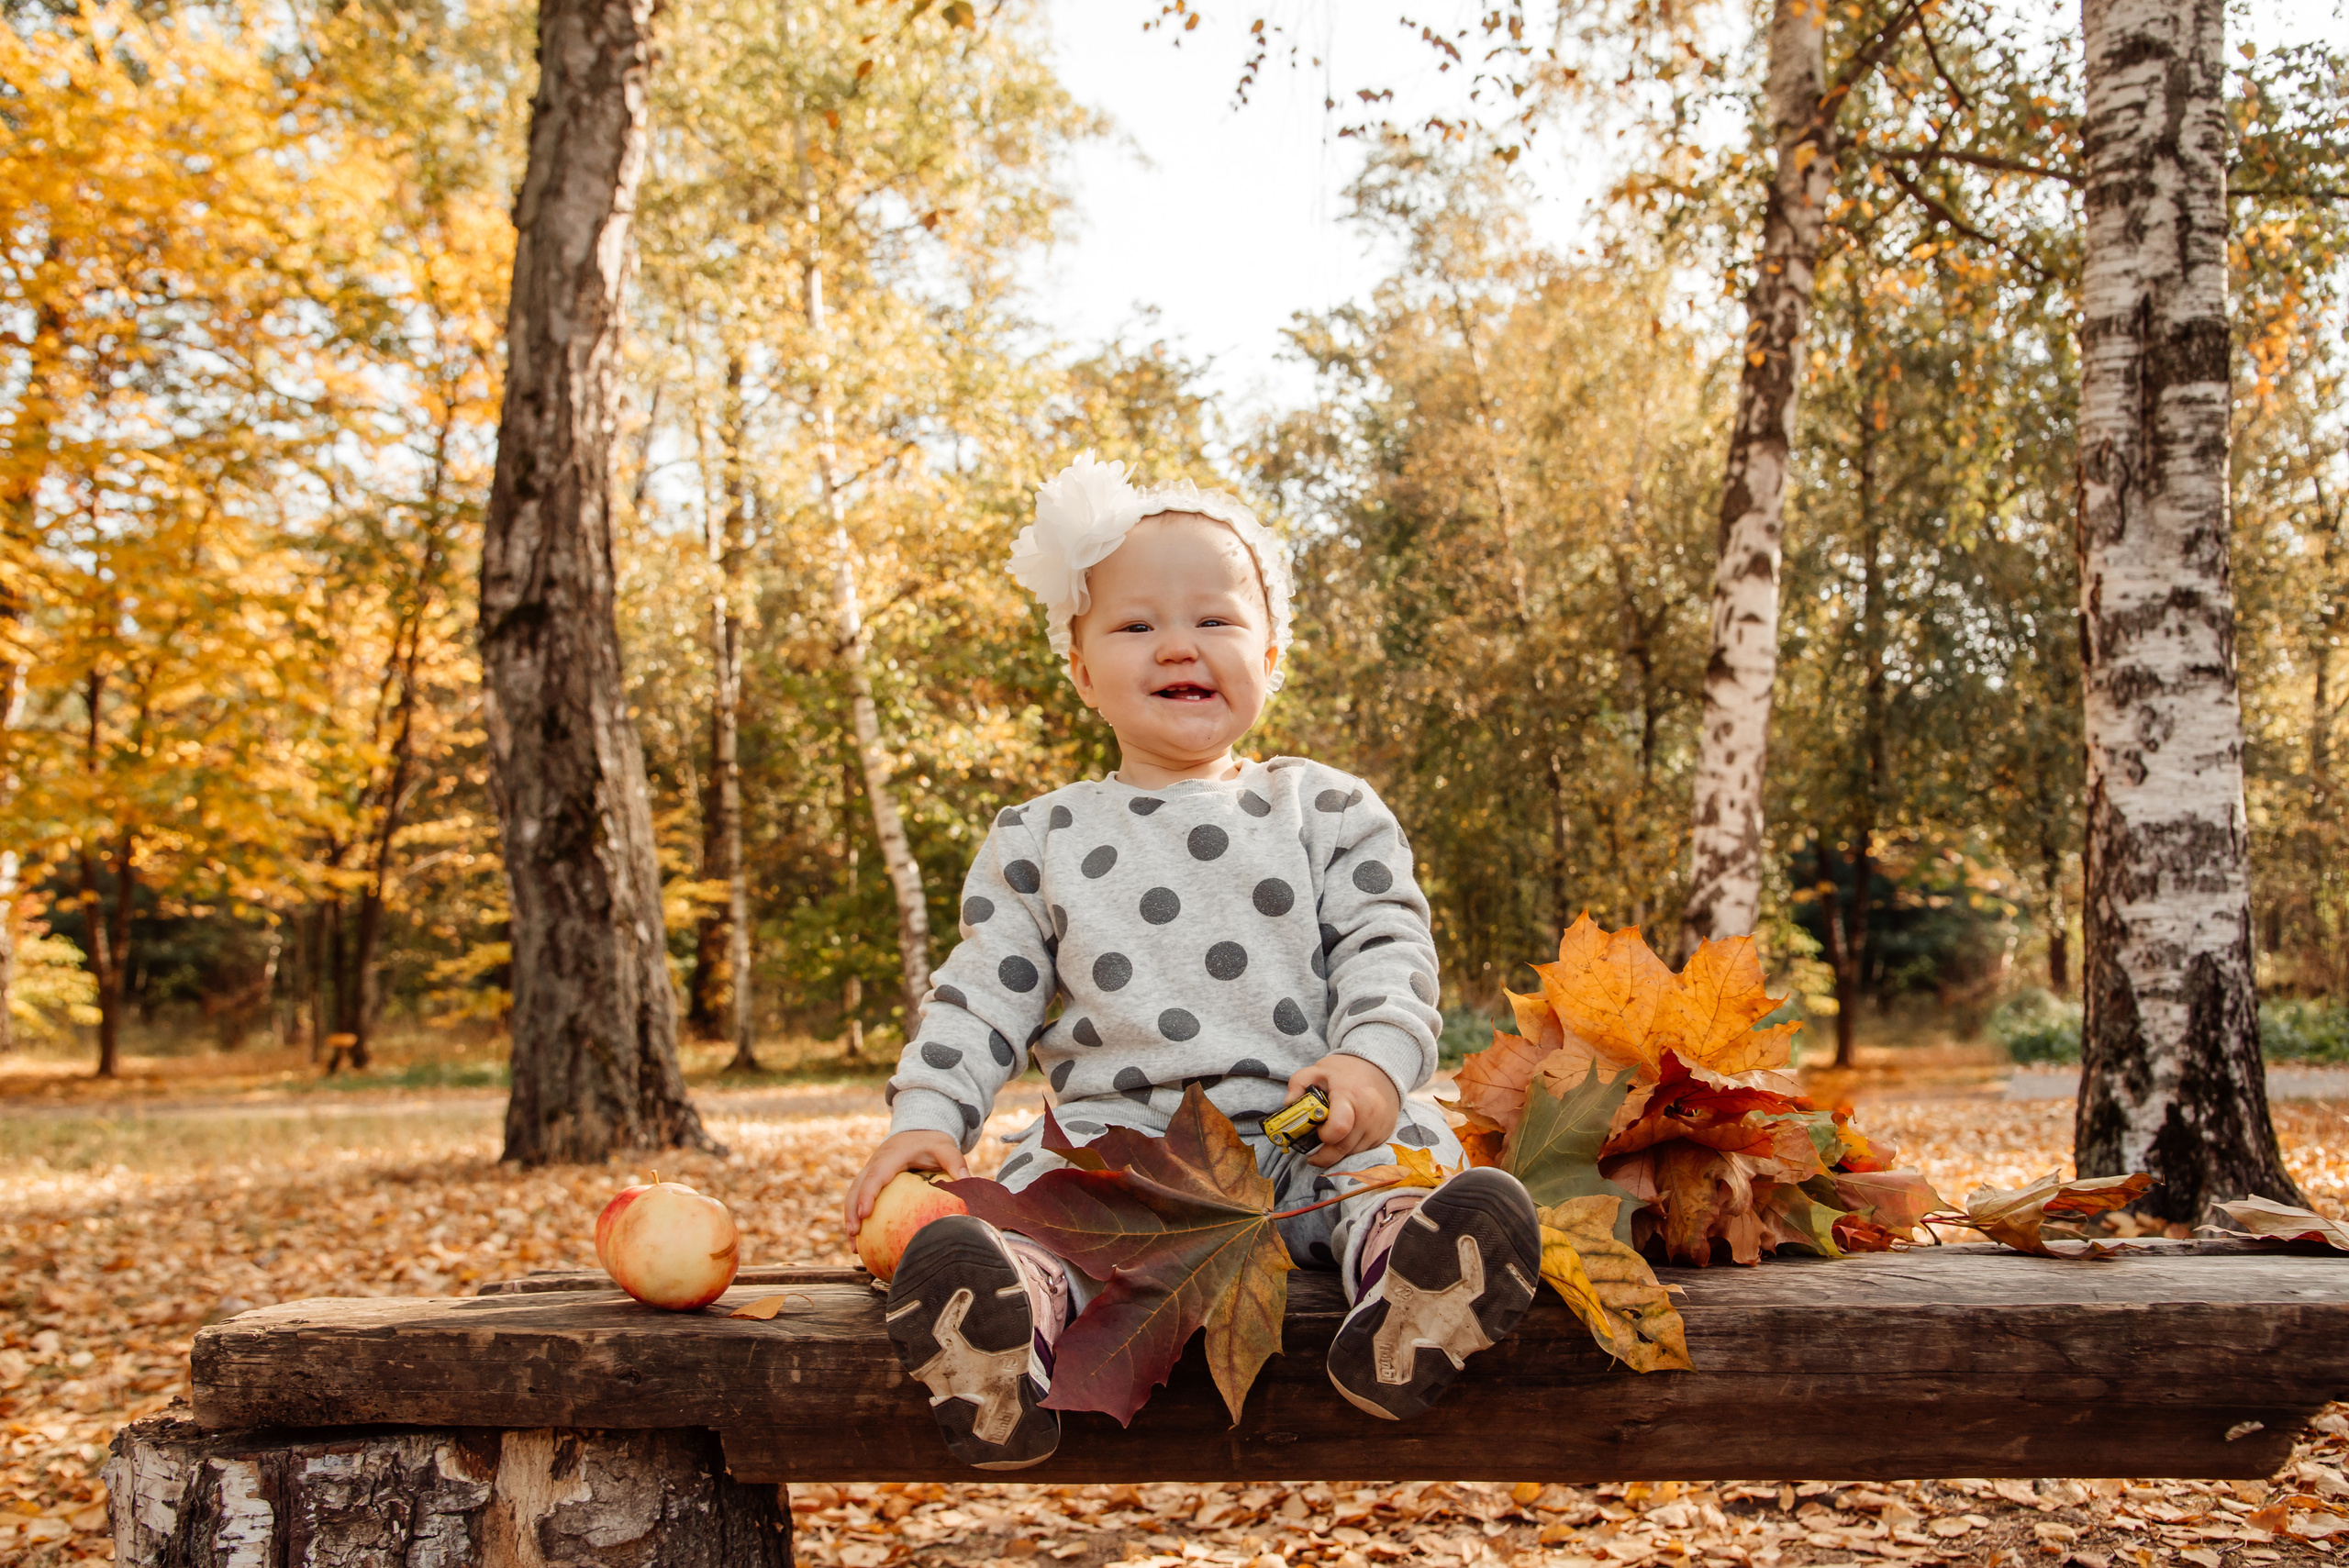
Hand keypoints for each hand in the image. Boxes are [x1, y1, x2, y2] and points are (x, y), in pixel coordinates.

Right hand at [842, 1130, 967, 1232]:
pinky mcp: (871, 1180)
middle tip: (854, 1234)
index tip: (865, 1214)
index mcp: (891, 1156)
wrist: (919, 1130)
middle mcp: (876, 1163)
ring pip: (853, 1194)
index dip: (867, 1194)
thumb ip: (955, 1163)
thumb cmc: (932, 1142)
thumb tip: (967, 1182)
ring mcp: (870, 1171)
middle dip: (852, 1211)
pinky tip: (863, 1242)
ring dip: (850, 1218)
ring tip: (853, 1247)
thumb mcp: (945, 1148)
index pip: (876, 1176)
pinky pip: (859, 1198)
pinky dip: (857, 1218)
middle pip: (857, 1187)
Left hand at [1286, 1053, 1401, 1168]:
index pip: (1338, 1127)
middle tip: (1313, 1155)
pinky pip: (1365, 1152)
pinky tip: (1344, 1139)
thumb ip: (1298, 1084)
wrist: (1382, 1070)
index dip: (1324, 1135)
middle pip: (1343, 1148)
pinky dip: (1351, 1150)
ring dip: (1338, 1154)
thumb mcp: (1318, 1070)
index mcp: (1348, 1095)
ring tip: (1330, 1142)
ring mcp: (1378, 1126)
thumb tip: (1288, 1105)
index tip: (1317, 1130)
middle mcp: (1367, 1114)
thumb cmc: (1346, 1071)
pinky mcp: (1385, 1134)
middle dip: (1324, 1156)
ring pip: (1353, 1154)